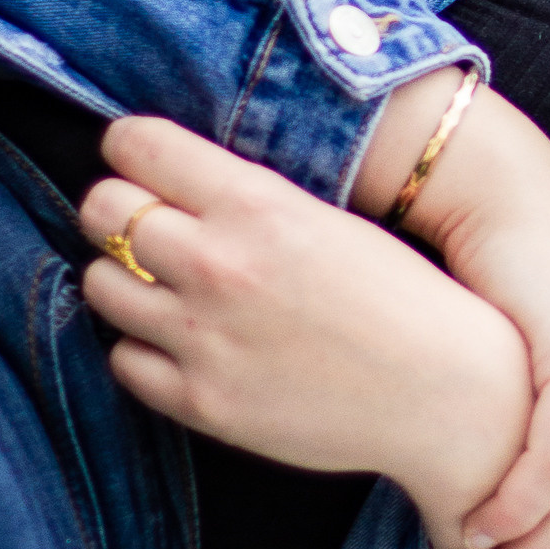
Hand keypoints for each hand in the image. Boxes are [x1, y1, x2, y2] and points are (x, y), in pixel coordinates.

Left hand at [78, 117, 532, 530]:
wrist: (449, 394)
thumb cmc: (404, 300)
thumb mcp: (328, 221)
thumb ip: (245, 200)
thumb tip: (169, 184)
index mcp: (259, 206)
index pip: (138, 147)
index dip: (131, 148)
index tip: (140, 161)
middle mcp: (219, 265)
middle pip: (102, 210)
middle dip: (117, 210)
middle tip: (143, 225)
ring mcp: (204, 338)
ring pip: (100, 285)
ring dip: (123, 279)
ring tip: (162, 287)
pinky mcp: (202, 401)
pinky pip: (124, 361)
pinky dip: (143, 349)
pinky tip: (183, 342)